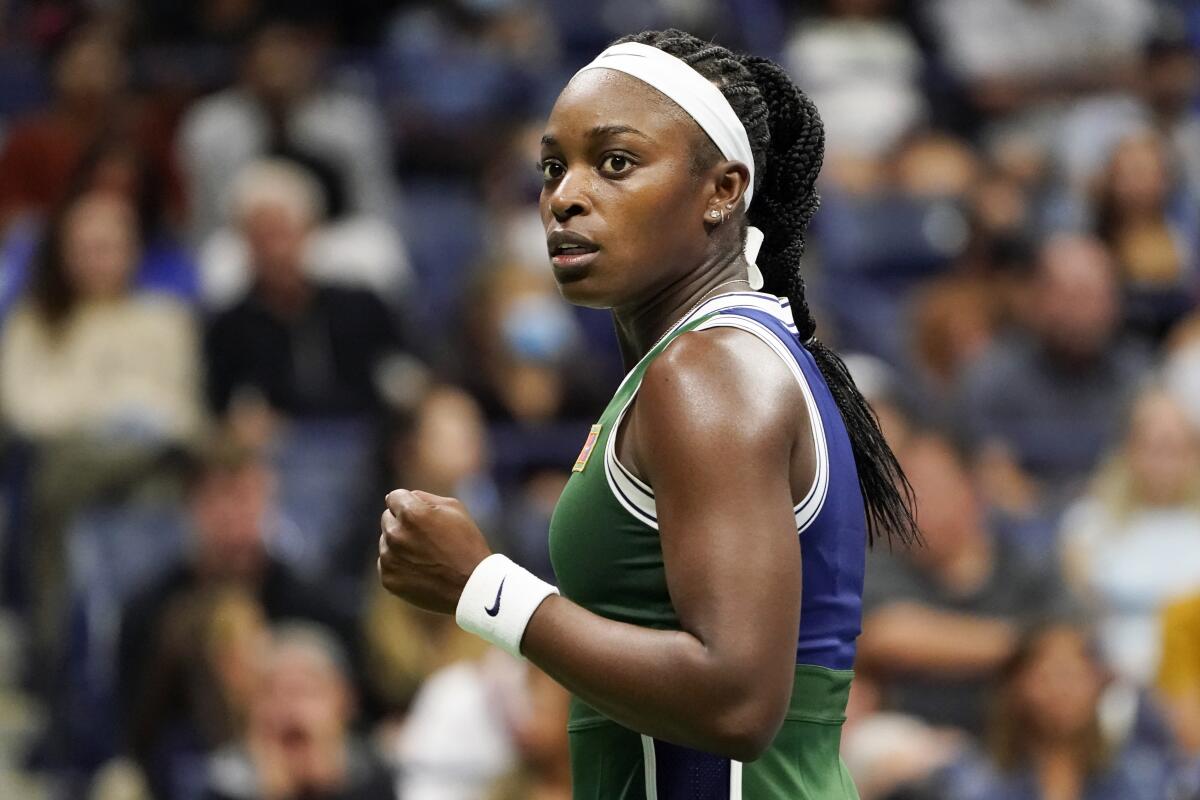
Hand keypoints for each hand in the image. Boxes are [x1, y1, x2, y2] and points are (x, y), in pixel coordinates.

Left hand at [378, 489, 492, 614]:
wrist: (471, 587)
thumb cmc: (466, 544)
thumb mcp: (455, 509)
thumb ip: (425, 497)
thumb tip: (403, 496)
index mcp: (411, 513)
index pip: (395, 497)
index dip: (409, 503)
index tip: (421, 515)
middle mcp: (395, 534)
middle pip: (387, 518)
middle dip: (402, 522)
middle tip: (426, 536)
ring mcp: (389, 558)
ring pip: (386, 541)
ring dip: (399, 544)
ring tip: (425, 555)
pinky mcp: (388, 578)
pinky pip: (386, 563)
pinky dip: (399, 564)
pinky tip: (420, 569)